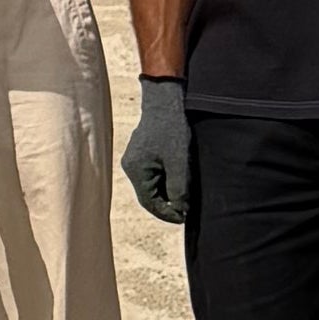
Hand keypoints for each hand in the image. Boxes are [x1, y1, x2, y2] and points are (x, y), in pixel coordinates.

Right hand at [120, 77, 190, 225]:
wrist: (165, 101)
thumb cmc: (172, 130)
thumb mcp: (179, 164)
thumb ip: (178, 190)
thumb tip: (180, 209)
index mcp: (136, 171)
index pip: (150, 203)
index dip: (167, 214)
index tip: (183, 218)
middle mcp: (131, 166)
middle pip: (149, 195)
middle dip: (168, 203)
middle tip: (187, 208)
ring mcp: (135, 158)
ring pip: (152, 184)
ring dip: (167, 191)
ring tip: (185, 193)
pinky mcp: (142, 152)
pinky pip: (152, 173)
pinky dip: (165, 179)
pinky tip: (179, 177)